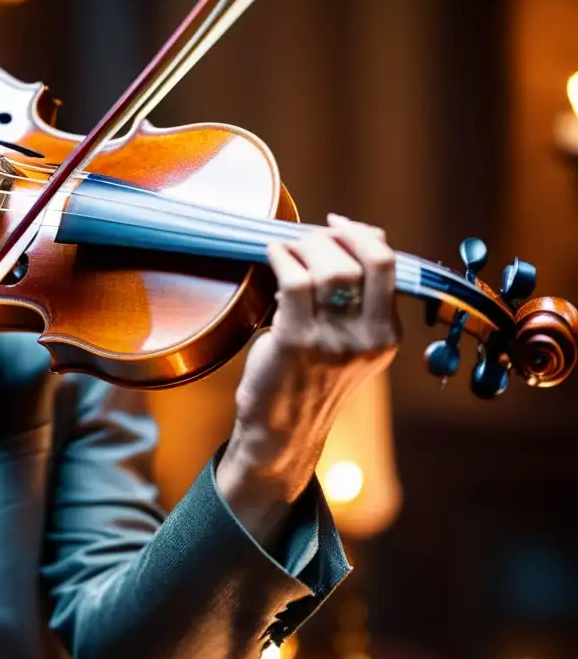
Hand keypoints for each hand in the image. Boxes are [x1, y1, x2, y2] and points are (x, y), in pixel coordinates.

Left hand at [217, 214, 400, 540]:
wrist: (281, 434)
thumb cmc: (307, 382)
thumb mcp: (349, 347)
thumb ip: (356, 306)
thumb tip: (342, 243)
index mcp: (385, 335)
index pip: (388, 264)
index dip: (362, 234)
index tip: (336, 224)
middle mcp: (367, 338)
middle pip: (362, 260)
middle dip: (330, 237)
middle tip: (305, 239)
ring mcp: (333, 341)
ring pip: (329, 268)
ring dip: (303, 247)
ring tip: (286, 250)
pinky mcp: (297, 342)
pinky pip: (294, 281)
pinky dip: (281, 258)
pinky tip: (271, 257)